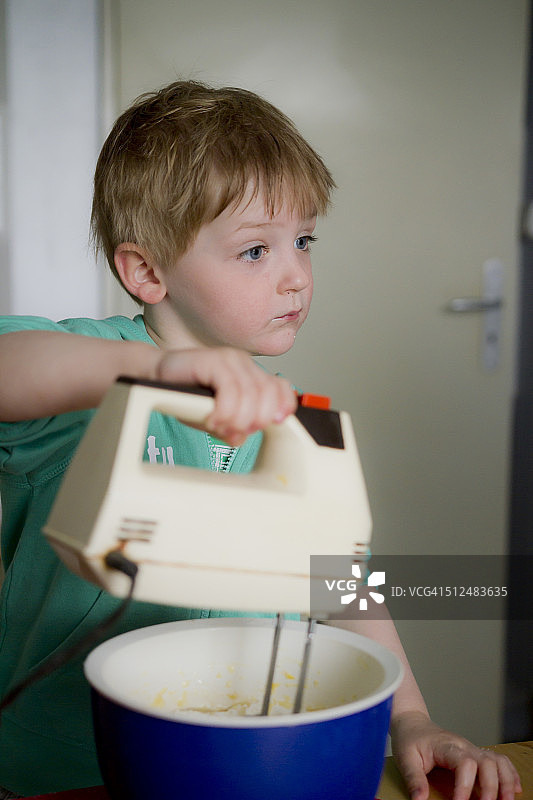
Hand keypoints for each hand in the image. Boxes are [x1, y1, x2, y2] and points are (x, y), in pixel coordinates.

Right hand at [156, 346, 295, 445]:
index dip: (282, 408)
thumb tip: (241, 439)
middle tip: (233, 430)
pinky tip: (211, 419)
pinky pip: (230, 392)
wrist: (154, 376)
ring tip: (216, 425)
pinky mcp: (213, 360)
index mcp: (250, 374)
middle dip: (254, 422)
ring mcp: (230, 360)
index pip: (282, 388)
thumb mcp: (216, 418)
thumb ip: (232, 428)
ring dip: (235, 420)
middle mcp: (244, 364)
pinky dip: (224, 412)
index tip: (270, 425)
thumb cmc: (184, 395)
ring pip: (250, 398)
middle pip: (269, 396)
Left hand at [390, 711, 521, 799]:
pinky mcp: (475, 753)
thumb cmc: (409, 739)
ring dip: (506, 780)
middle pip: (486, 762)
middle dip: (491, 787)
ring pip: (497, 760)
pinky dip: (509, 773)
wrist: (412, 722)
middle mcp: (463, 746)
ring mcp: (471, 749)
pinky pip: (498, 759)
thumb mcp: (405, 758)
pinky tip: (514, 788)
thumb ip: (414, 779)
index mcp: (446, 746)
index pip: (464, 763)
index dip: (466, 785)